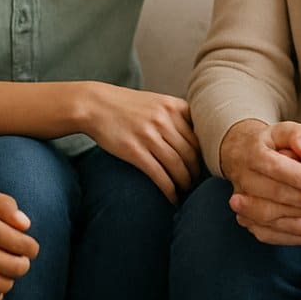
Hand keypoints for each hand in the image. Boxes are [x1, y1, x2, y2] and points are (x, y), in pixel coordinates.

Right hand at [81, 84, 200, 203]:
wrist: (95, 104)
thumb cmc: (127, 105)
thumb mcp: (156, 101)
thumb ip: (176, 115)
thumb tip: (197, 137)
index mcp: (173, 106)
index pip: (199, 136)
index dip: (205, 155)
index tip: (205, 166)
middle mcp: (164, 119)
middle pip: (191, 153)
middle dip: (197, 172)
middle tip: (197, 183)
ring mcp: (149, 135)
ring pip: (178, 165)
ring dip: (185, 183)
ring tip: (186, 192)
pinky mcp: (134, 150)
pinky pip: (159, 175)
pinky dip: (169, 190)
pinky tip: (172, 198)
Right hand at [219, 120, 300, 245]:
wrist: (241, 156)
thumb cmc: (271, 142)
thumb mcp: (284, 131)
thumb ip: (299, 136)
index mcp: (253, 154)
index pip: (276, 168)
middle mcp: (245, 180)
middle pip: (276, 195)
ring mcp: (244, 203)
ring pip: (274, 220)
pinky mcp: (250, 221)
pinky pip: (273, 236)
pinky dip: (299, 239)